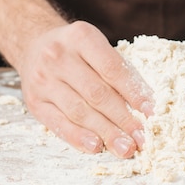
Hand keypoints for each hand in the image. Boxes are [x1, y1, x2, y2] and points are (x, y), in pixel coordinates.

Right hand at [17, 21, 153, 157]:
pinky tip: (96, 146)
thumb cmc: (75, 50)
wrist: (33, 45)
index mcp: (81, 37)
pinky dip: (79, 137)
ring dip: (106, 132)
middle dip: (123, 119)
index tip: (150, 112)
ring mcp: (43, 80)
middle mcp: (58, 56)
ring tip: (125, 148)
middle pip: (97, 93)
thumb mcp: (95, 46)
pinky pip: (58, 124)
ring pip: (79, 111)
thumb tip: (144, 105)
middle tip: (142, 138)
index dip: (133, 92)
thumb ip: (117, 70)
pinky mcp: (34, 102)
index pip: (112, 69)